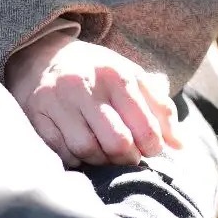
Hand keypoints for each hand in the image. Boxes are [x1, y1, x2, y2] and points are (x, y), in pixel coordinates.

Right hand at [3, 35, 185, 167]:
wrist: (43, 56)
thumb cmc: (97, 73)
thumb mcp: (131, 78)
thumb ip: (160, 108)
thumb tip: (181, 145)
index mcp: (116, 74)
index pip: (144, 126)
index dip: (152, 147)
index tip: (150, 150)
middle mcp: (85, 85)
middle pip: (117, 142)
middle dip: (128, 158)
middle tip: (128, 158)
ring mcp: (57, 100)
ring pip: (88, 150)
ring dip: (101, 160)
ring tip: (105, 154)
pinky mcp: (37, 115)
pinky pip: (62, 152)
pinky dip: (75, 159)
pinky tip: (81, 150)